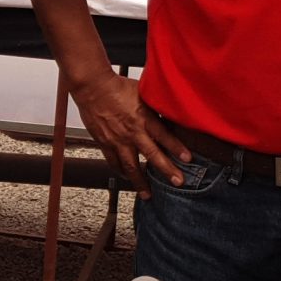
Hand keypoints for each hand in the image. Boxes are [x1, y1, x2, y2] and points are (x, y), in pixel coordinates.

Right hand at [68, 69, 190, 193]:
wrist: (92, 87)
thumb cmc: (117, 86)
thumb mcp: (143, 92)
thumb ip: (155, 107)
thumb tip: (170, 113)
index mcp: (144, 117)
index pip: (164, 135)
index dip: (177, 148)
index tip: (188, 159)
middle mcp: (132, 131)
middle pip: (152, 155)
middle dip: (166, 170)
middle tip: (178, 182)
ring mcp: (117, 140)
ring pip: (130, 165)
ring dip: (140, 181)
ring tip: (147, 194)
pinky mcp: (104, 143)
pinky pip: (113, 162)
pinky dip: (121, 171)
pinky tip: (126, 177)